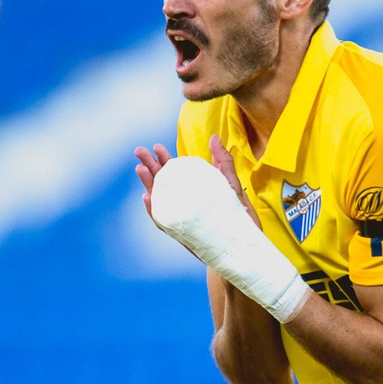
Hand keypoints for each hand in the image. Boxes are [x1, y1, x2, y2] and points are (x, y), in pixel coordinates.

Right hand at [134, 136, 259, 226]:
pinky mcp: (181, 232)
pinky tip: (148, 198)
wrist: (243, 245)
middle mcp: (183, 202)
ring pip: (159, 199)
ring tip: (141, 169)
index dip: (164, 159)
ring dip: (148, 185)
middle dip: (149, 166)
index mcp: (193, 189)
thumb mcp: (230, 184)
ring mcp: (181, 217)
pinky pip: (163, 222)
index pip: (174, 172)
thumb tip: (215, 138)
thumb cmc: (237, 215)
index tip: (157, 147)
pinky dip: (154, 211)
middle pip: (162, 182)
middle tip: (139, 152)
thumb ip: (223, 162)